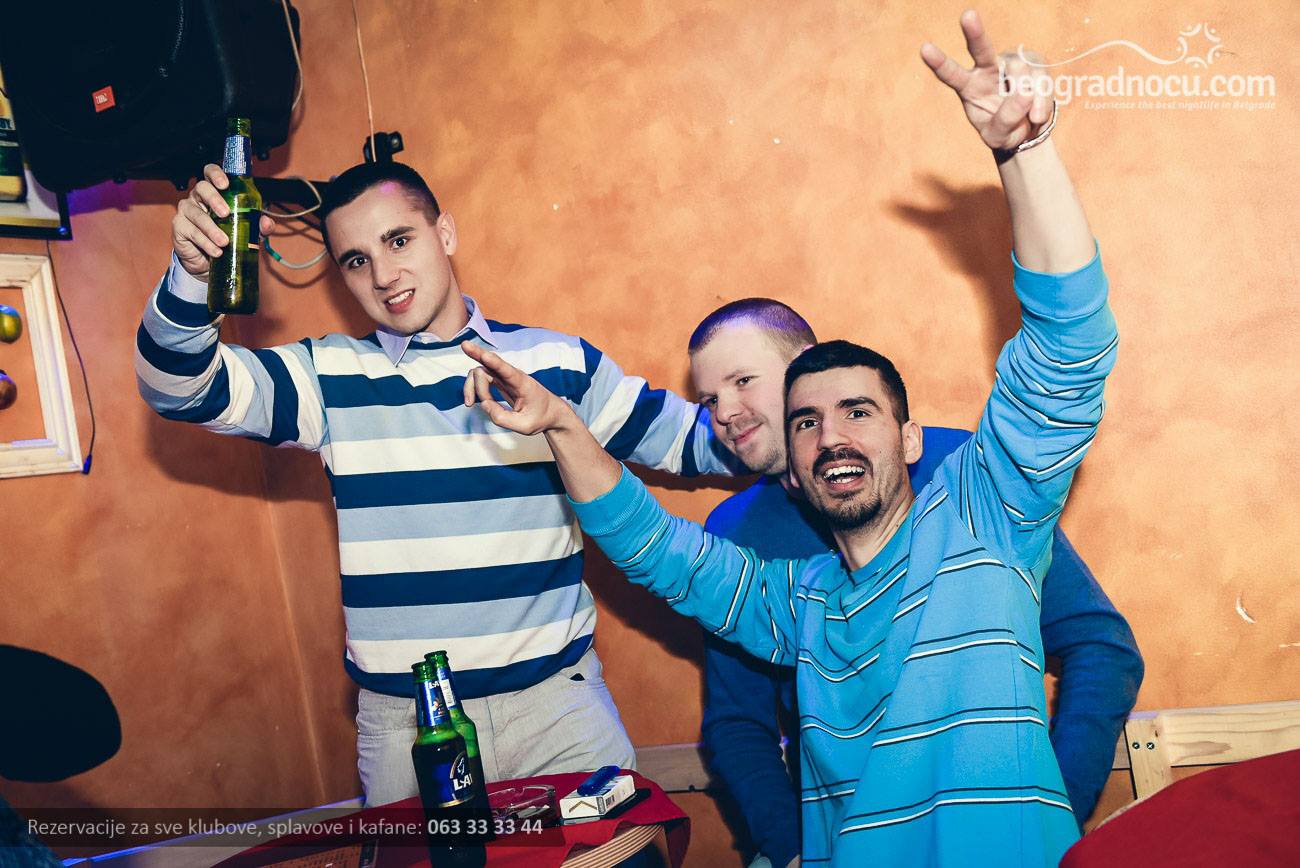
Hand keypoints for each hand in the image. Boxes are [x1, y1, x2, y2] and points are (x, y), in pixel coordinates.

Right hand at [172, 163, 276, 277]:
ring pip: (197, 214)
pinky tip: (216, 251)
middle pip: (202, 188)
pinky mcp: (179, 227)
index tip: (225, 184)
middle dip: (214, 199)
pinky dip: (206, 242)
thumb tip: (266, 222)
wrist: (208, 261)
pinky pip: (192, 232)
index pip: (210, 172)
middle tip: (226, 213)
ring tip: (224, 242)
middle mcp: (198, 197)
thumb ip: (257, 224)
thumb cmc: (226, 236)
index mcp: (214, 191)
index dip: (216, 174)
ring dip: (212, 229)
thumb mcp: (246, 230)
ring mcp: (187, 211)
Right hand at [461, 341, 574, 434]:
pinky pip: (480, 377)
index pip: (507, 370)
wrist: (549, 412)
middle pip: (488, 364)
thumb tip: (484, 404)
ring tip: (470, 404)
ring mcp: (504, 376)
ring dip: (471, 387)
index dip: (495, 362)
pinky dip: (473, 388)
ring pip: (480, 371)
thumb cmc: (539, 418)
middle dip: (476, 372)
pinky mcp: (499, 379)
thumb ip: (502, 418)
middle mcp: (512, 375)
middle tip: (468, 377)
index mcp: (523, 384)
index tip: (484, 355)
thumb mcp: (524, 426)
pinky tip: (471, 401)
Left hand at [920, 10, 1053, 152]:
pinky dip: (1042, 102)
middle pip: (981, 50)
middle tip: (967, 16)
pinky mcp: (1034, 62)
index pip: (951, 74)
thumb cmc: (1004, 130)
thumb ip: (1005, 120)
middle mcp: (987, 69)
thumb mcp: (998, 137)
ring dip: (1028, 99)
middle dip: (975, 33)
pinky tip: (1037, 114)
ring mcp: (1011, 63)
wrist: (1028, 128)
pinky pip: (1041, 80)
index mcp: (968, 86)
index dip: (939, 62)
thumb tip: (1025, 92)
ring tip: (1029, 117)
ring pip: (1019, 72)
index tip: (924, 49)